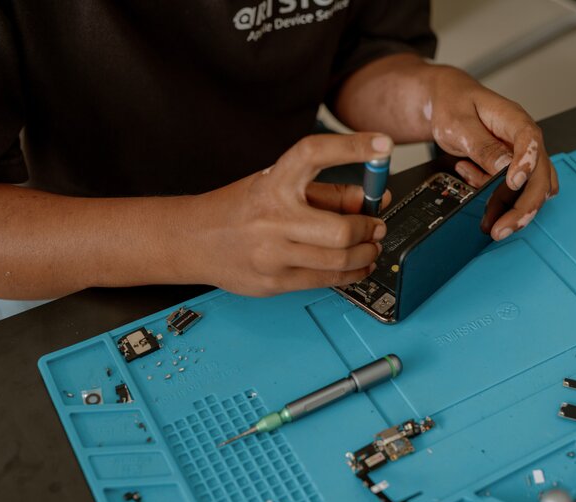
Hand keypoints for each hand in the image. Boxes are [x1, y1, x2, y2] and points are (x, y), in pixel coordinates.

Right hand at [188, 133, 391, 295]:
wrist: (193, 241)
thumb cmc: (239, 209)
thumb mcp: (277, 186)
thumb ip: (326, 193)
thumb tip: (371, 199)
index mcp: (273, 183)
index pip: (314, 154)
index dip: (352, 147)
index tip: (382, 145)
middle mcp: (272, 218)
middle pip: (340, 230)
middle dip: (370, 229)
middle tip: (377, 226)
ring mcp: (272, 255)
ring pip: (339, 260)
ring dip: (367, 253)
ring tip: (371, 247)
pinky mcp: (274, 282)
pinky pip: (326, 280)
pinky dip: (352, 273)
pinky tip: (358, 265)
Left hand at [426, 67, 557, 239]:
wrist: (447, 102)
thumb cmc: (454, 104)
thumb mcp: (458, 123)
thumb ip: (481, 145)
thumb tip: (502, 167)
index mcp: (514, 120)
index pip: (530, 140)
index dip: (526, 163)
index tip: (513, 183)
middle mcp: (523, 140)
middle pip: (538, 175)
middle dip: (523, 206)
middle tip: (502, 228)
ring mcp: (520, 156)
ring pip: (531, 190)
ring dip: (513, 211)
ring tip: (490, 224)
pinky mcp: (512, 169)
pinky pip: (513, 192)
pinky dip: (497, 200)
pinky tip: (473, 183)